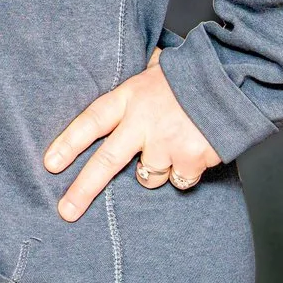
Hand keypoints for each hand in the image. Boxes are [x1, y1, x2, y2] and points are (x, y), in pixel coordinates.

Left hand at [43, 49, 220, 220]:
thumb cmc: (190, 74)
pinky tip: (194, 149)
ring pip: (147, 177)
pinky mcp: (191, 159)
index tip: (49, 165)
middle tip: (66, 211)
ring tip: (172, 143)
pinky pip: (179, 179)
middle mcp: (144, 123)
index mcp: (130, 97)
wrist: (233, 80)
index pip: (91, 122)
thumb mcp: (154, 70)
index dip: (68, 144)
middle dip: (83, 189)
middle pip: (106, 161)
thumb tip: (127, 75)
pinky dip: (185, 171)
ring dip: (155, 170)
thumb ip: (136, 83)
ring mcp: (167, 143)